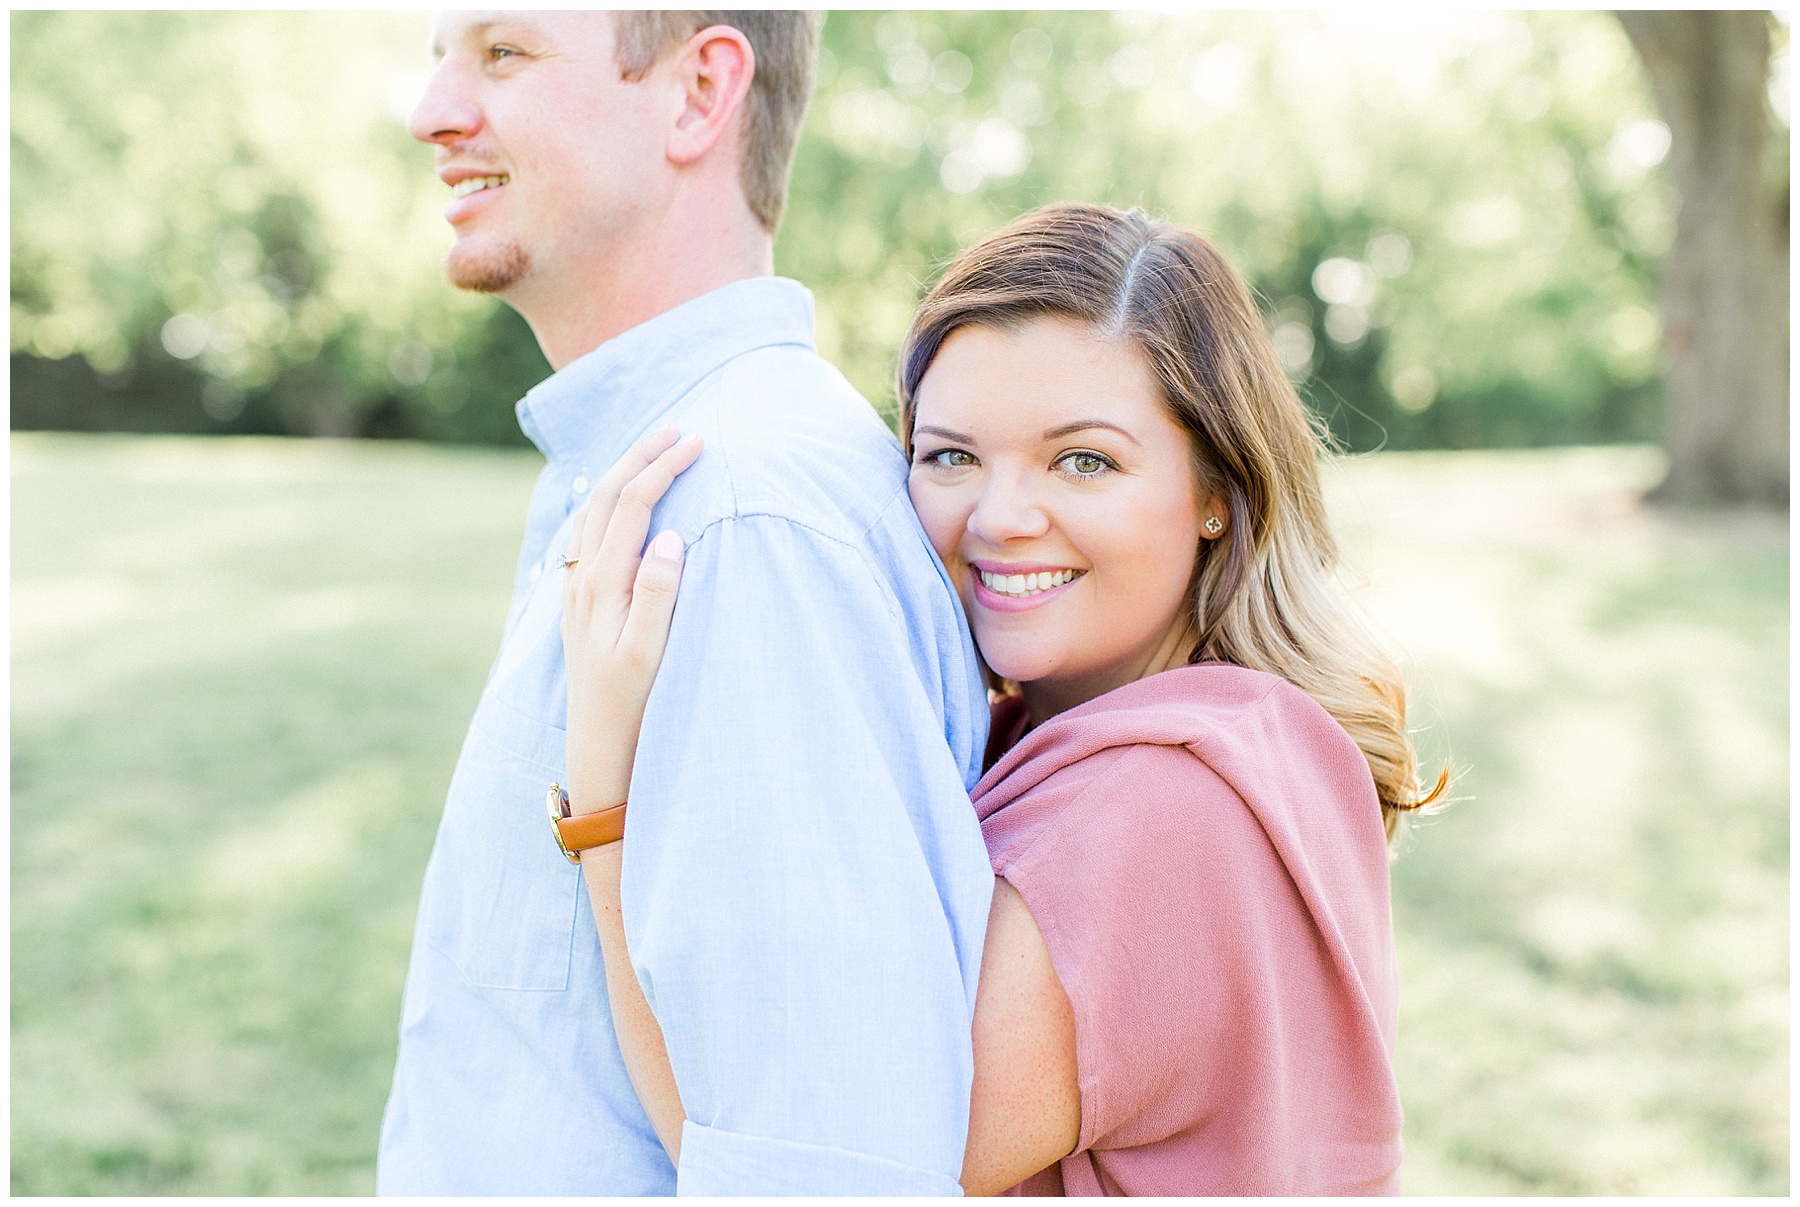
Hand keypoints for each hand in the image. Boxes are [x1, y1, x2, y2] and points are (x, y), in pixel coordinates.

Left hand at [561, 424, 701, 816]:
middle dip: (640, 457)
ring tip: (649, 452)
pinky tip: (614, 505)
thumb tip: (667, 537)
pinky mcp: (579, 605)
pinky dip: (604, 505)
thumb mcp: (649, 654)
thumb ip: (657, 594)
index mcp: (605, 585)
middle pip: (606, 497)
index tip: (697, 442)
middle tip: (677, 428)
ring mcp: (578, 591)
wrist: (598, 747)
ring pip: (591, 513)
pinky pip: (586, 536)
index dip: (662, 468)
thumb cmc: (633, 705)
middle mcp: (584, 581)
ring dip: (620, 474)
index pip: (632, 506)